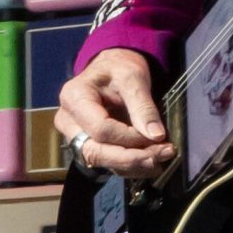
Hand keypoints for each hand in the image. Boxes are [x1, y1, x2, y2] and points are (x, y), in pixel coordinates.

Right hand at [55, 48, 175, 178]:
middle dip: (132, 158)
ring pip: (101, 161)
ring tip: (163, 157)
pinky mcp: (87, 144)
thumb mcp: (133, 77)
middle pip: (96, 151)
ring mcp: (75, 136)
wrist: (112, 67)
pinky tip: (153, 161)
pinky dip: (130, 165)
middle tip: (163, 154)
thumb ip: (143, 106)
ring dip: (134, 165)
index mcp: (74, 98)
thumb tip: (156, 135)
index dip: (129, 137)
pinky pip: (107, 161)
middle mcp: (68, 121)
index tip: (156, 136)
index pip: (100, 129)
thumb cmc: (119, 67)